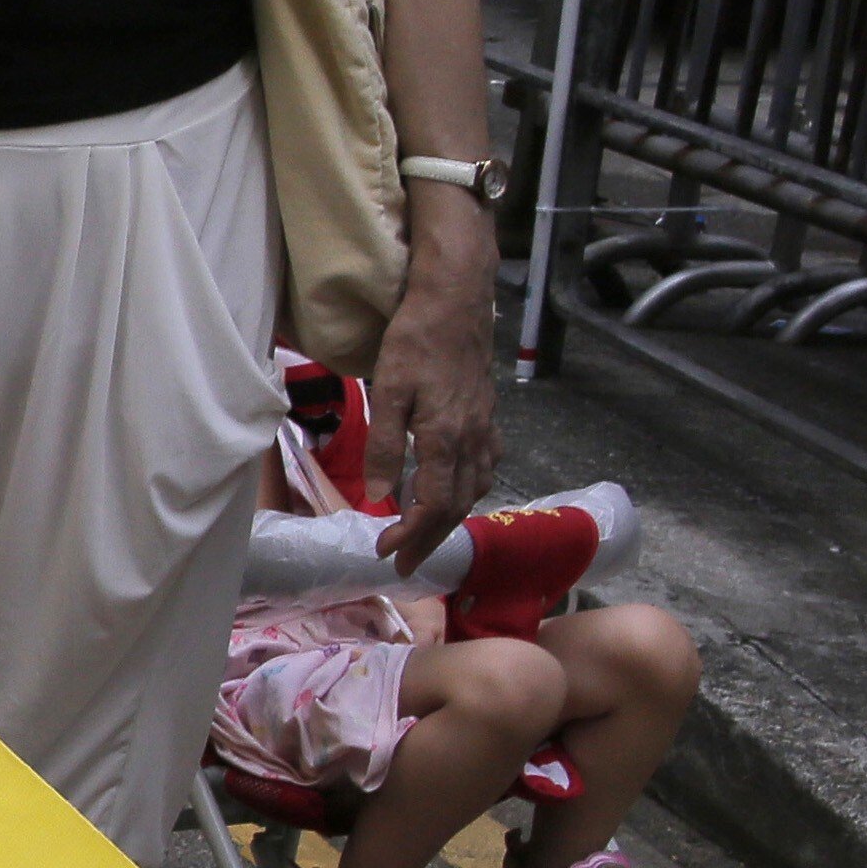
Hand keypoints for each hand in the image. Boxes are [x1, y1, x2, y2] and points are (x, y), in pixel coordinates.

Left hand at [367, 257, 505, 566]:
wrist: (456, 302)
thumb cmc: (415, 341)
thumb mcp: (387, 391)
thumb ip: (384, 446)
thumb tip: (378, 497)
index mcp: (445, 438)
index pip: (433, 505)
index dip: (411, 535)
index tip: (386, 552)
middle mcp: (472, 440)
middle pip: (456, 507)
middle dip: (428, 540)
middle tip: (402, 564)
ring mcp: (485, 428)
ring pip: (474, 490)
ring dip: (450, 520)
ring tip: (423, 537)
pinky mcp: (488, 416)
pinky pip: (486, 467)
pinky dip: (470, 490)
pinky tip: (457, 492)